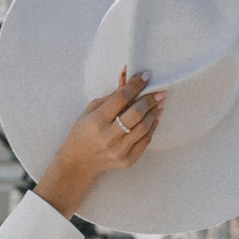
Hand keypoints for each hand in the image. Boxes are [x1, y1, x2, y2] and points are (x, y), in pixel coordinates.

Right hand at [40, 71, 163, 219]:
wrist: (79, 162)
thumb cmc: (83, 131)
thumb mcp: (91, 109)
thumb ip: (112, 95)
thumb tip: (129, 77)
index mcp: (97, 121)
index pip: (121, 98)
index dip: (136, 85)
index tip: (146, 76)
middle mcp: (108, 137)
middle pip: (136, 113)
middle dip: (150, 100)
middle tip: (159, 92)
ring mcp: (119, 150)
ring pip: (144, 127)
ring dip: (154, 112)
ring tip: (158, 103)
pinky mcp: (128, 160)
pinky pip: (146, 140)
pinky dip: (152, 126)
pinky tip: (153, 117)